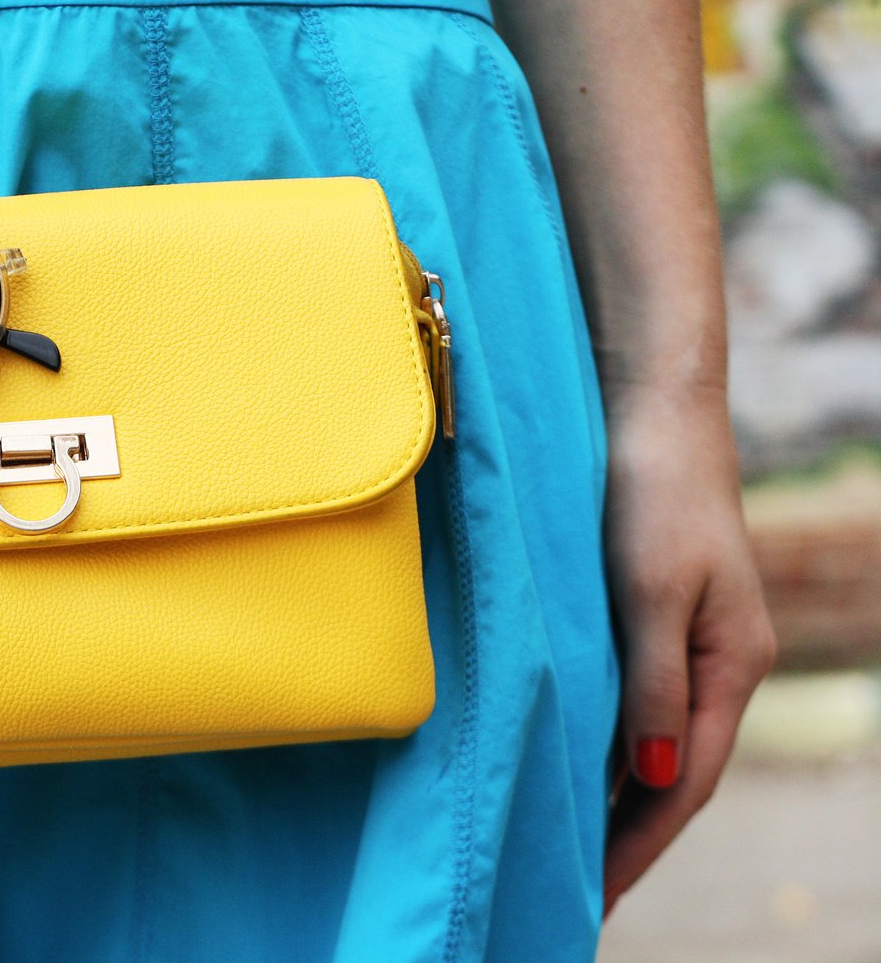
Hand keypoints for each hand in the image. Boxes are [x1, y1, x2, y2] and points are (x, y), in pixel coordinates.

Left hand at [600, 382, 776, 914]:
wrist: (652, 411)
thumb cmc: (651, 493)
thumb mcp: (651, 591)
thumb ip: (654, 683)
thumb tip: (656, 778)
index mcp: (733, 663)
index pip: (688, 781)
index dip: (642, 844)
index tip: (597, 897)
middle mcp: (722, 662)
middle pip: (678, 773)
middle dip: (632, 838)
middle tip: (579, 897)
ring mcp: (694, 639)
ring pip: (658, 742)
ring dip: (621, 799)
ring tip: (574, 852)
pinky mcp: (660, 615)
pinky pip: (641, 703)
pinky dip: (614, 746)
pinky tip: (581, 767)